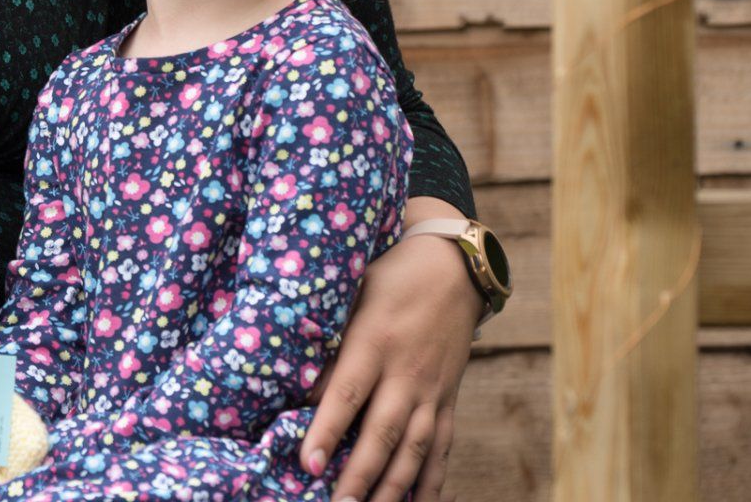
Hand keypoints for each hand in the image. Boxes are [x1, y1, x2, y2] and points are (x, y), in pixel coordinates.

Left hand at [301, 229, 481, 501]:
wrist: (452, 269)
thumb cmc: (389, 279)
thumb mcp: (353, 296)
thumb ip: (330, 341)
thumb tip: (298, 387)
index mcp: (374, 341)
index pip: (347, 393)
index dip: (327, 430)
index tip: (307, 463)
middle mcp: (406, 372)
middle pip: (383, 431)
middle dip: (360, 474)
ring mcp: (432, 390)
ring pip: (414, 448)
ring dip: (393, 487)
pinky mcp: (448, 400)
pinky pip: (442, 447)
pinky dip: (432, 481)